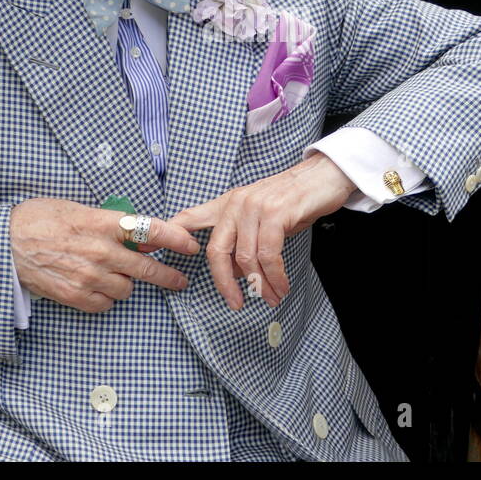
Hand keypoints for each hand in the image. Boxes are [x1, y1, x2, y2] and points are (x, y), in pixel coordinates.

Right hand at [10, 197, 200, 312]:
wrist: (5, 243)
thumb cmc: (39, 219)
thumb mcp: (78, 209)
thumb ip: (110, 224)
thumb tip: (139, 238)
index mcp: (103, 223)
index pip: (151, 230)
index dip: (176, 239)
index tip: (190, 245)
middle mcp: (100, 251)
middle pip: (146, 268)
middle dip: (168, 276)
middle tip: (180, 280)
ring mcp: (88, 276)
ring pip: (126, 289)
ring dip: (125, 283)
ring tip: (111, 274)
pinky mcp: (75, 296)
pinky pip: (105, 304)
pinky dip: (105, 298)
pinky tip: (95, 287)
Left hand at [169, 152, 356, 310]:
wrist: (324, 177)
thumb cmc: (293, 200)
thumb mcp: (261, 215)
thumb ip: (242, 238)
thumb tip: (234, 271)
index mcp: (227, 204)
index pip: (190, 218)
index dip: (170, 236)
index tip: (156, 255)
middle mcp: (236, 203)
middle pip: (217, 251)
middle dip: (224, 283)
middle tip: (236, 303)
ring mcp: (255, 207)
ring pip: (246, 257)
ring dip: (259, 284)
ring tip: (271, 297)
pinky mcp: (276, 213)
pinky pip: (268, 254)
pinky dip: (275, 275)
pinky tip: (281, 285)